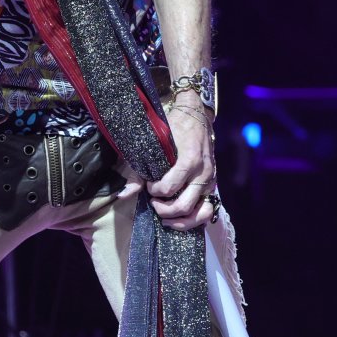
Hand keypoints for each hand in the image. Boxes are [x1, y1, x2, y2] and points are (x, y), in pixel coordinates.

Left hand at [145, 99, 218, 229]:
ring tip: (165, 218)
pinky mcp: (213, 185)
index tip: (149, 185)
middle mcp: (202, 173)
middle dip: (164, 210)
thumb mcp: (154, 142)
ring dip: (181, 221)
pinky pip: (207, 210)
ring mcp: (210, 180)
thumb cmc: (173, 126)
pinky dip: (193, 218)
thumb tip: (124, 194)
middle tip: (154, 203)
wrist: (196, 115)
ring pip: (200, 213)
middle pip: (183, 206)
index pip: (168, 187)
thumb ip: (138, 169)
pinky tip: (179, 217)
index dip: (154, 191)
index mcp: (189, 160)